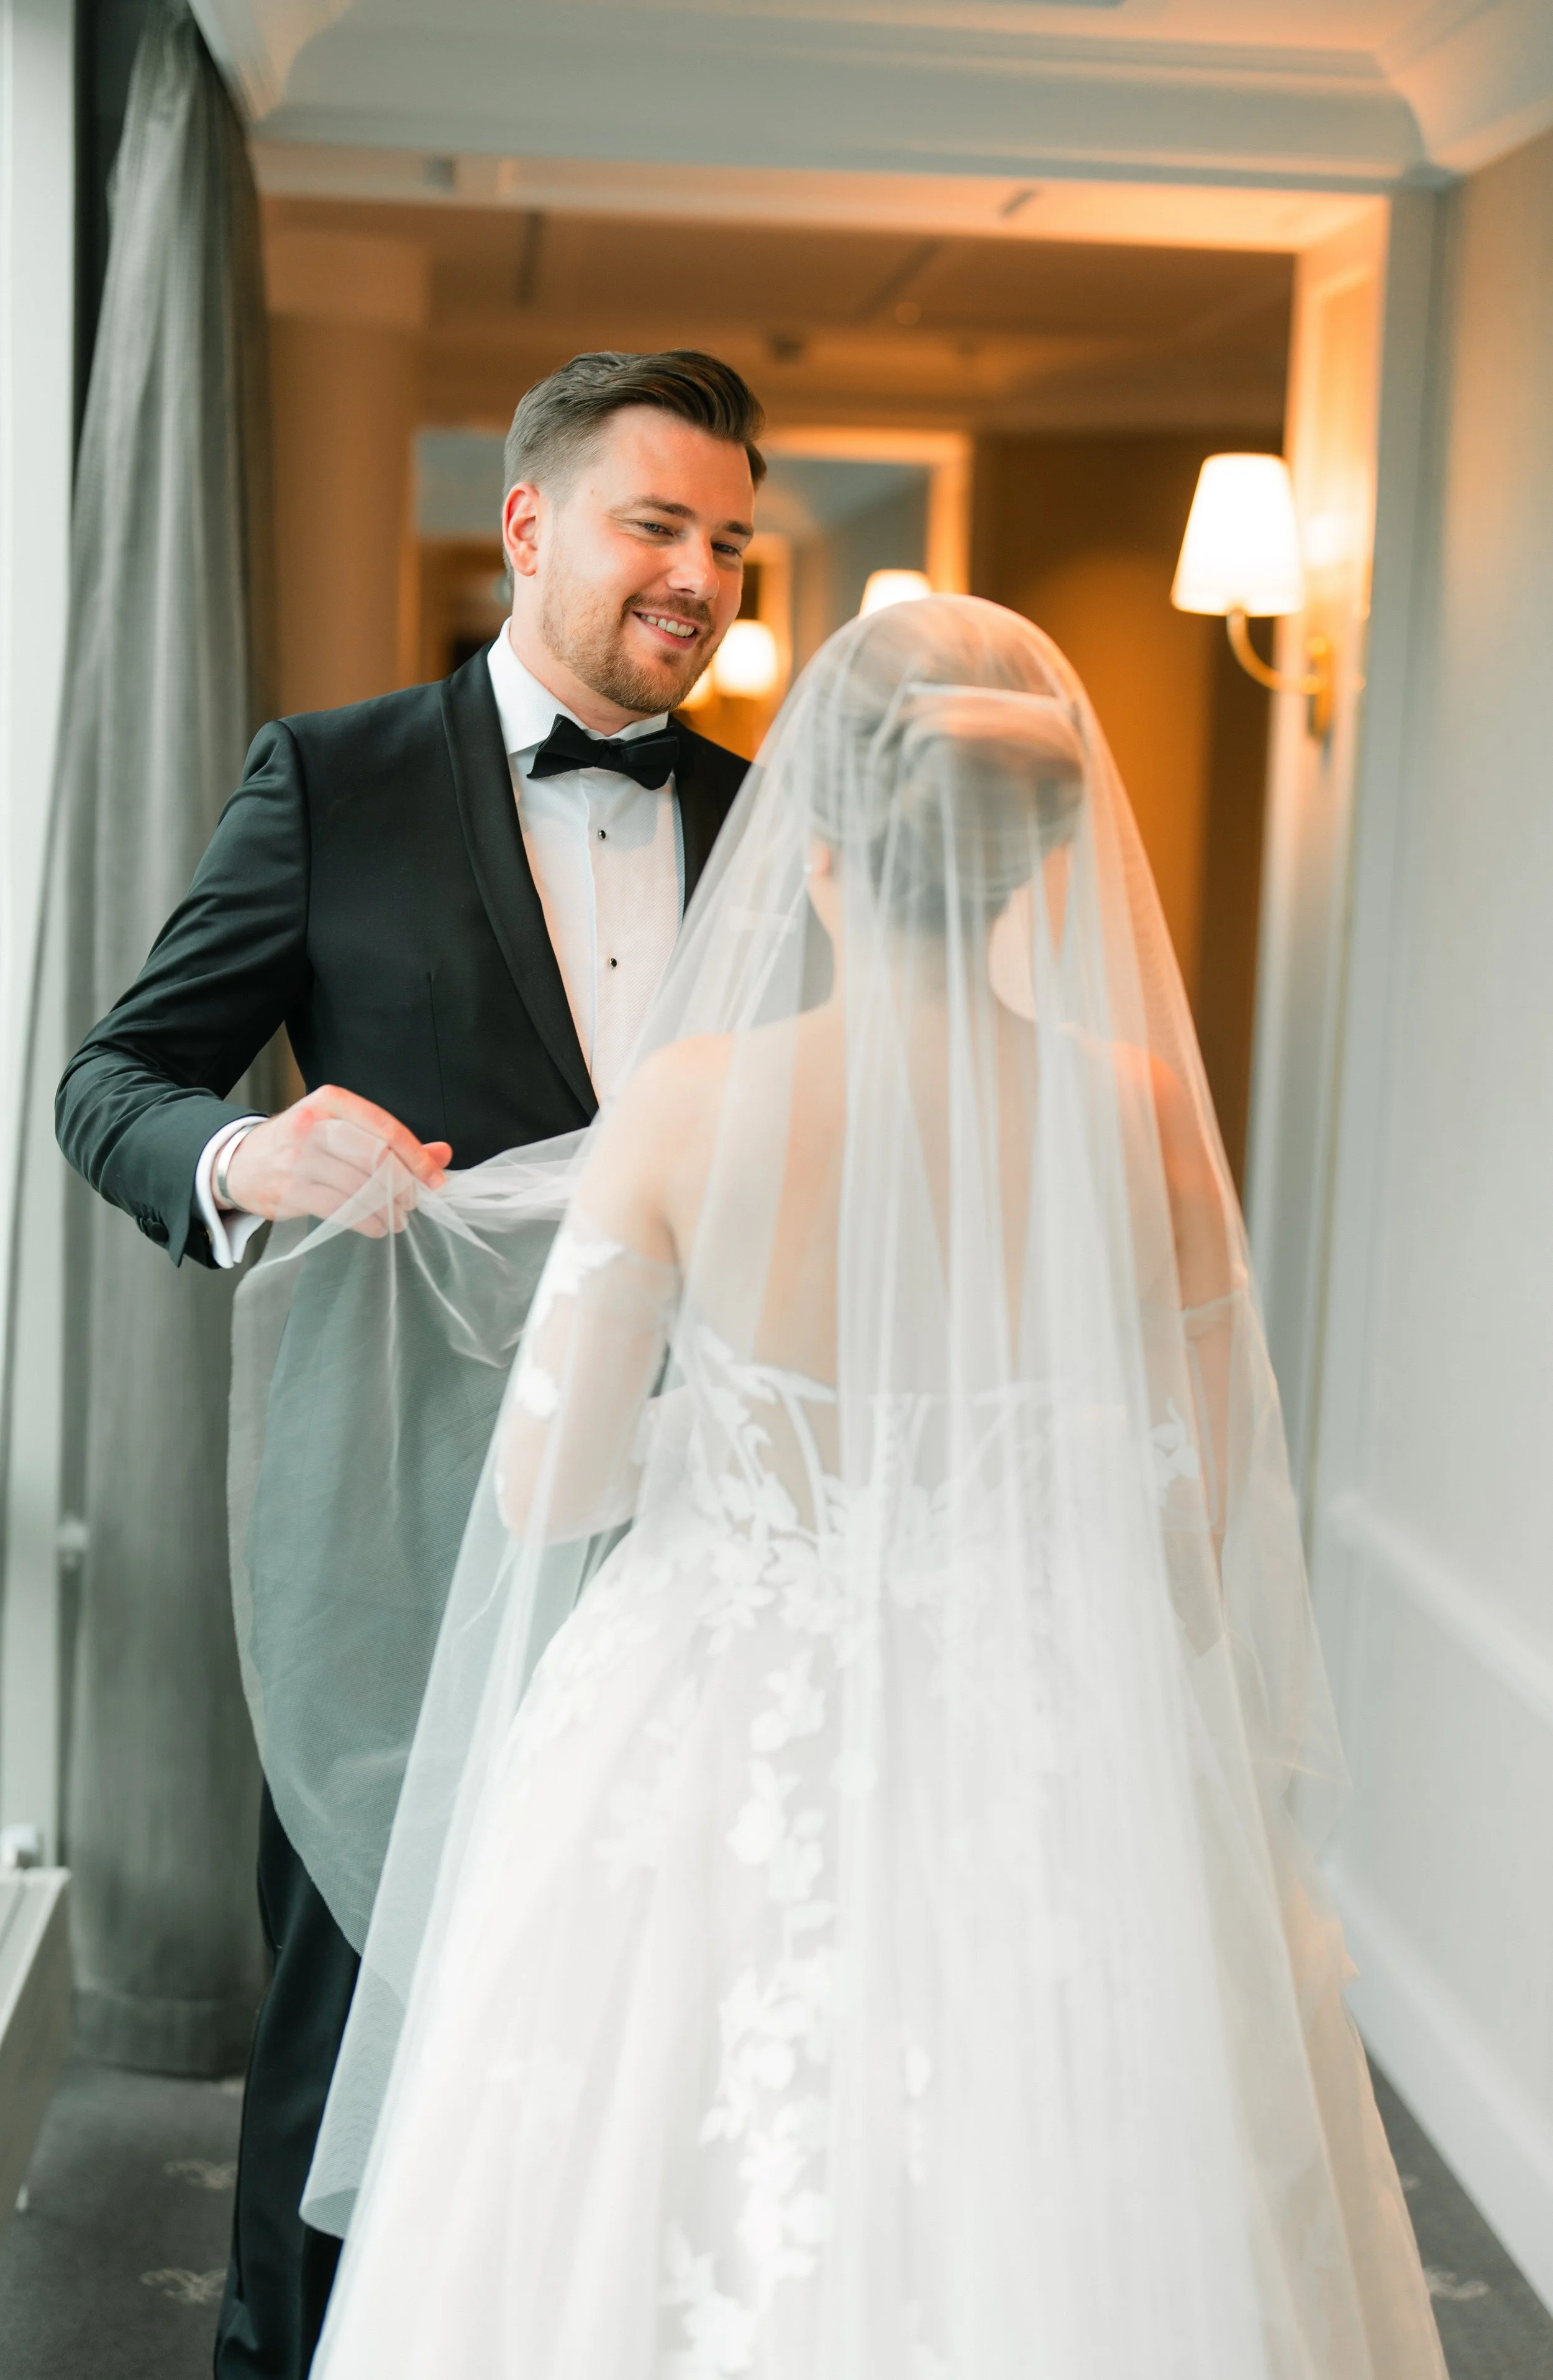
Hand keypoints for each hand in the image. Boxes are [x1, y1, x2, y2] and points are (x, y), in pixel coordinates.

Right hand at [223, 1085, 451, 1238]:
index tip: (436, 1180)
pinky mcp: (290, 1190)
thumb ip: (390, 1140)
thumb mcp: (340, 1130)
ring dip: (387, 1209)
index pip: (385, 1128)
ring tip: (397, 1219)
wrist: (239, 1163)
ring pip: (360, 1186)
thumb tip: (443, 1152)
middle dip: (403, 1186)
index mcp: (330, 1101)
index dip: (417, 1157)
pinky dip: (367, 1221)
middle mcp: (313, 1125)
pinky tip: (377, 1226)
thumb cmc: (299, 1145)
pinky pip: (341, 1209)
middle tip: (413, 1202)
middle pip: (375, 1157)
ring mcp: (298, 1159)